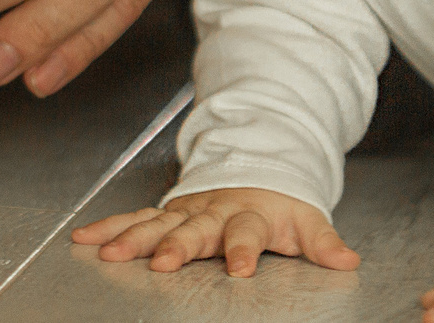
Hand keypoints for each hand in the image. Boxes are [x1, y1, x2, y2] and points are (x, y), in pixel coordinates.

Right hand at [73, 186, 360, 275]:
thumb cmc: (278, 202)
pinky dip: (108, 227)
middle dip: (175, 246)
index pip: (247, 233)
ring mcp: (185, 212)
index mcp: (248, 215)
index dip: (244, 250)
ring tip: (107, 253)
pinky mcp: (165, 214)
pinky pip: (133, 219)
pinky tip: (85, 238)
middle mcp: (212, 213)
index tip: (240, 268)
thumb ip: (322, 242)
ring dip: (131, 238)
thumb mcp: (305, 220)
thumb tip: (348, 260)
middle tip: (160, 262)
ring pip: (155, 224)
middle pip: (192, 230)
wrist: (254, 166)